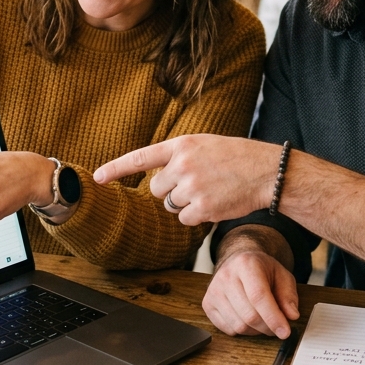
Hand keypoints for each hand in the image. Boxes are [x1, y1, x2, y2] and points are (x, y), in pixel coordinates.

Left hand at [94, 135, 277, 226]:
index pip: (141, 158)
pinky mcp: (202, 209)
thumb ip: (179, 157)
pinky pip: (185, 219)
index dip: (116, 168)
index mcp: (182, 145)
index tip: (97, 177)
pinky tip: (216, 202)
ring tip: (211, 190)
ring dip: (186, 203)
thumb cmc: (236, 158)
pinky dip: (197, 216)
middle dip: (171, 190)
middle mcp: (183, 165)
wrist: (267, 172)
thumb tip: (158, 180)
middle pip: (158, 189)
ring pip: (171, 205)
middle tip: (197, 183)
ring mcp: (192, 188)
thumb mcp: (204, 145)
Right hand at [202, 248, 297, 338]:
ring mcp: (214, 291)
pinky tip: (247, 318)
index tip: (285, 332)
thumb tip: (291, 315)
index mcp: (246, 264)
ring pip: (239, 326)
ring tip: (262, 319)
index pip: (258, 296)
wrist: (238, 262)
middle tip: (277, 326)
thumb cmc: (260, 269)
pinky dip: (243, 330)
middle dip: (268, 327)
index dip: (273, 317)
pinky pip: (228, 329)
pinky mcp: (207, 304)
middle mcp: (226, 276)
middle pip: (249, 315)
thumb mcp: (281, 275)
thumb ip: (288, 295)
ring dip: (256, 330)